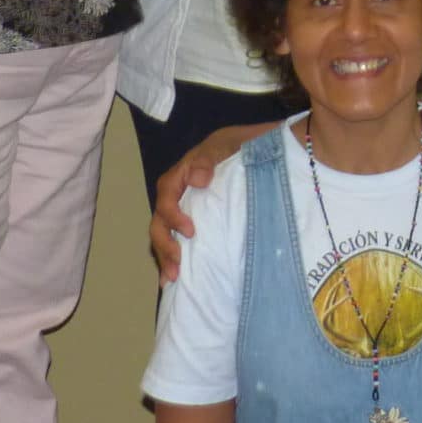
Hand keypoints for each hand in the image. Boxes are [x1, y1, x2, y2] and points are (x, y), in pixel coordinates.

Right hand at [149, 123, 265, 281]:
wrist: (261, 147)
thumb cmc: (241, 144)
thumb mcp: (226, 144)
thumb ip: (209, 158)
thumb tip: (197, 180)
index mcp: (182, 172)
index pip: (167, 195)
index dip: (173, 215)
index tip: (191, 231)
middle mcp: (180, 192)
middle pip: (160, 219)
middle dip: (164, 244)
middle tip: (177, 266)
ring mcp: (188, 207)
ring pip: (166, 232)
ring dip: (166, 255)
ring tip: (172, 278)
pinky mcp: (199, 219)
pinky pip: (180, 237)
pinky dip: (175, 256)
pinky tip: (179, 278)